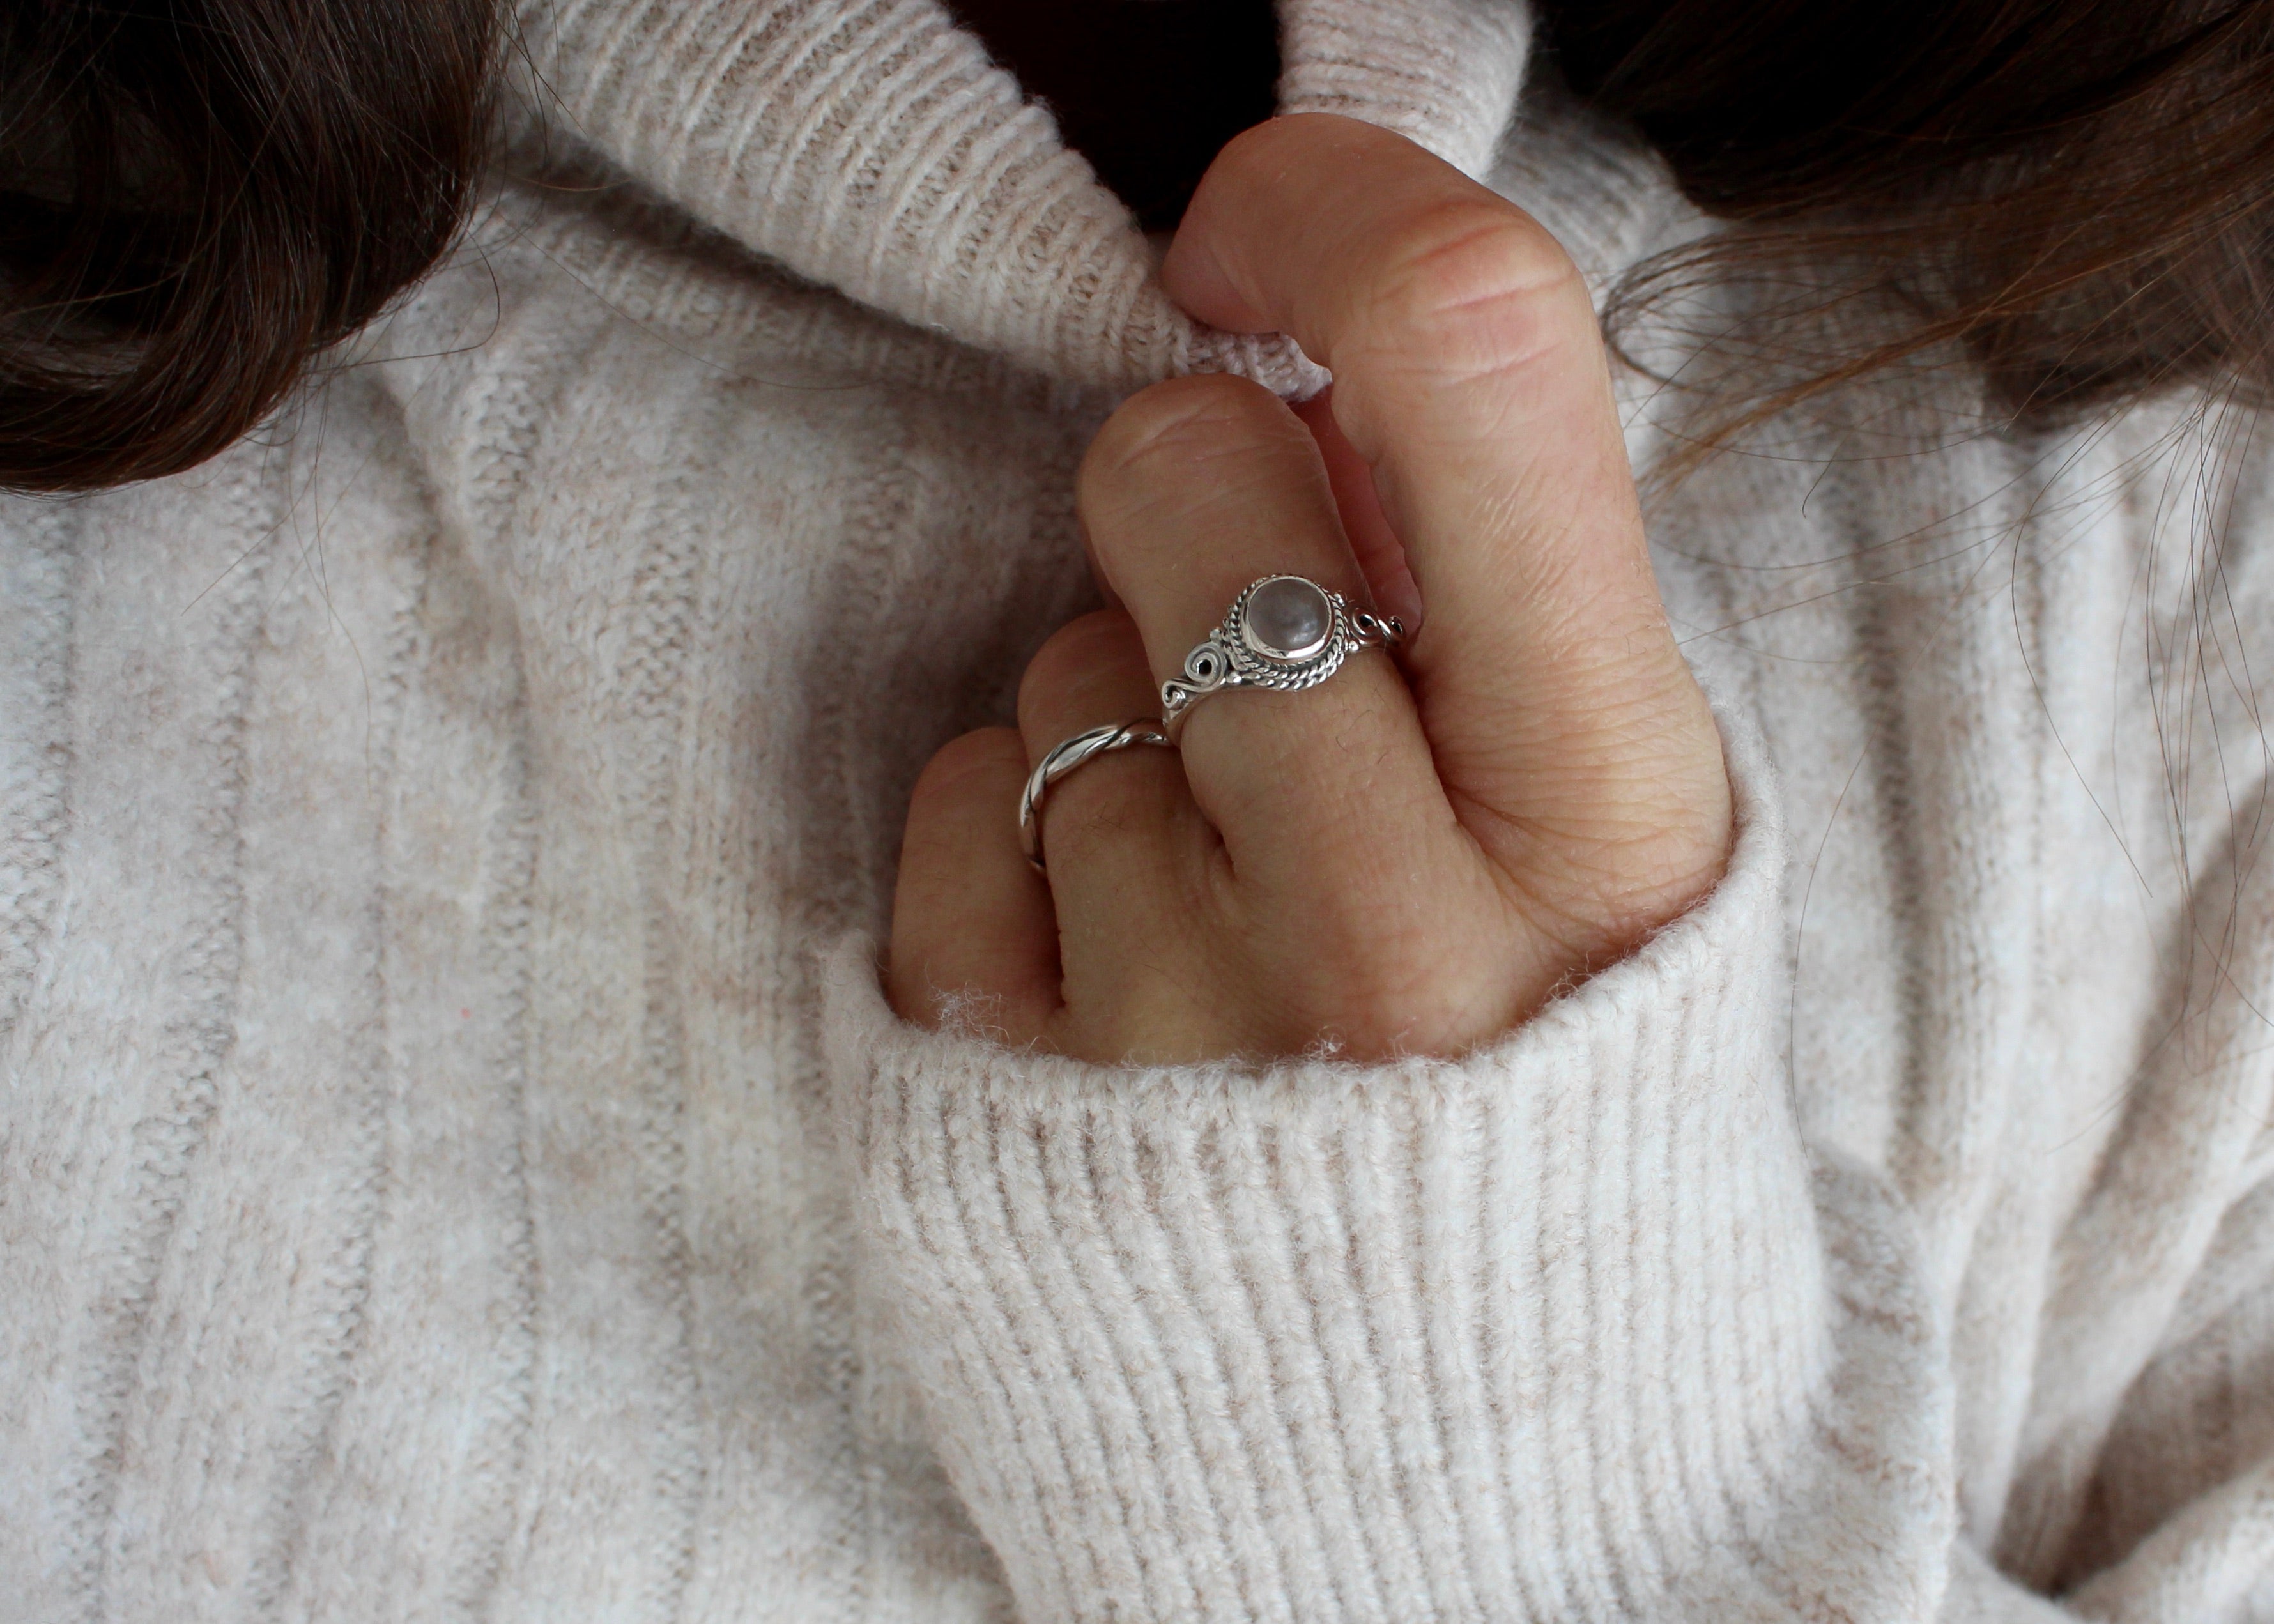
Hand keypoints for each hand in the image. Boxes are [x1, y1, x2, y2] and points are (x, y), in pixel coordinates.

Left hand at [888, 115, 1730, 1063]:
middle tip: (1267, 614)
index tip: (1257, 232)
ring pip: (1059, 653)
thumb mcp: (1625, 840)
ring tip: (1239, 864)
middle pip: (1180, 464)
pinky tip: (1130, 941)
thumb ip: (1515, 595)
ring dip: (1133, 709)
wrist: (1467, 1463)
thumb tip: (1323, 366)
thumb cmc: (1556, 1094)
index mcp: (1608, 827)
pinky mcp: (1003, 1104)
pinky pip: (952, 793)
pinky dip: (1020, 826)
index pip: (1468, 365)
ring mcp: (1176, 1032)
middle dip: (1202, 487)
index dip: (1337, 215)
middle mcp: (1395, 935)